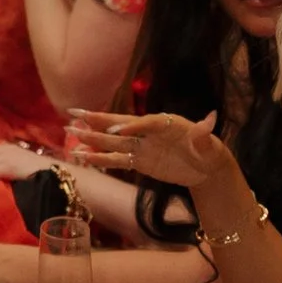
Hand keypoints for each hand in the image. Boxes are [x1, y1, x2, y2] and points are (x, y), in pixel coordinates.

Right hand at [65, 109, 223, 192]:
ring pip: (113, 142)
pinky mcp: (138, 162)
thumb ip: (204, 134)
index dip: (133, 126)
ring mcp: (141, 147)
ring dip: (92, 138)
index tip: (119, 132)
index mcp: (166, 123)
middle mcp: (148, 132)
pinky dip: (100, 159)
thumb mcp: (209, 144)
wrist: (205, 169)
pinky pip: (116, 160)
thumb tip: (211, 119)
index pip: (146, 123)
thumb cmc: (208, 152)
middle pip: (120, 125)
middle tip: (75, 113)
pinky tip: (82, 157)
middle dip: (98, 120)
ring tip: (70, 133)